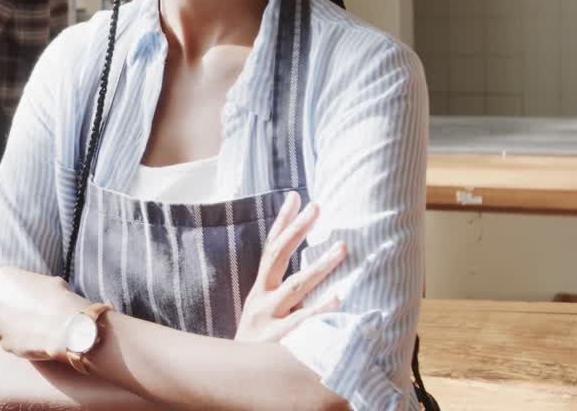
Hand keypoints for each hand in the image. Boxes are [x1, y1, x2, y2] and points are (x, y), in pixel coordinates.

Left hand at [0, 267, 90, 360]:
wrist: (64, 327)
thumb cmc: (59, 298)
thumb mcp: (46, 280)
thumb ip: (31, 286)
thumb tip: (33, 293)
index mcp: (1, 277)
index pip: (2, 281)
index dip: (16, 289)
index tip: (26, 295)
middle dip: (7, 306)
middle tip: (27, 311)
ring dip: (10, 324)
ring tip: (32, 326)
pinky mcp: (1, 343)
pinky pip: (8, 339)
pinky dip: (18, 339)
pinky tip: (34, 338)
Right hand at [235, 192, 345, 343]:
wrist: (234, 379)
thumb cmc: (258, 344)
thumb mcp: (263, 313)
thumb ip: (282, 293)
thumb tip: (311, 271)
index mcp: (259, 290)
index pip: (270, 248)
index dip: (282, 222)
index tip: (295, 196)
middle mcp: (261, 299)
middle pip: (278, 256)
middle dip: (297, 230)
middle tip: (317, 207)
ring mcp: (269, 319)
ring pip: (296, 285)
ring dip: (320, 265)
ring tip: (342, 248)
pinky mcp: (279, 341)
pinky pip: (305, 322)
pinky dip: (322, 309)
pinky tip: (339, 298)